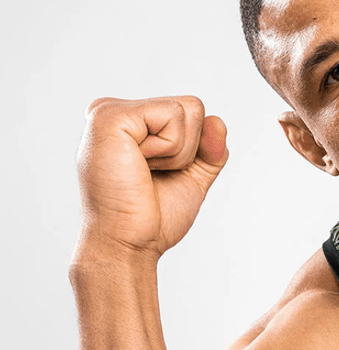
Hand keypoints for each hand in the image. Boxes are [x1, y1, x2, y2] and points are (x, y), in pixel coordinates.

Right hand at [74, 96, 228, 261]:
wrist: (129, 242)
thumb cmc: (152, 217)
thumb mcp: (192, 177)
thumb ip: (210, 149)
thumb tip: (218, 121)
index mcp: (130, 123)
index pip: (190, 113)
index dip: (193, 151)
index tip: (159, 176)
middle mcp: (116, 110)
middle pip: (193, 107)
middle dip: (188, 150)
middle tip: (152, 175)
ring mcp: (110, 110)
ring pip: (187, 109)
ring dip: (178, 152)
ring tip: (145, 171)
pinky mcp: (111, 115)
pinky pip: (173, 116)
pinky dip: (170, 149)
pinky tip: (141, 165)